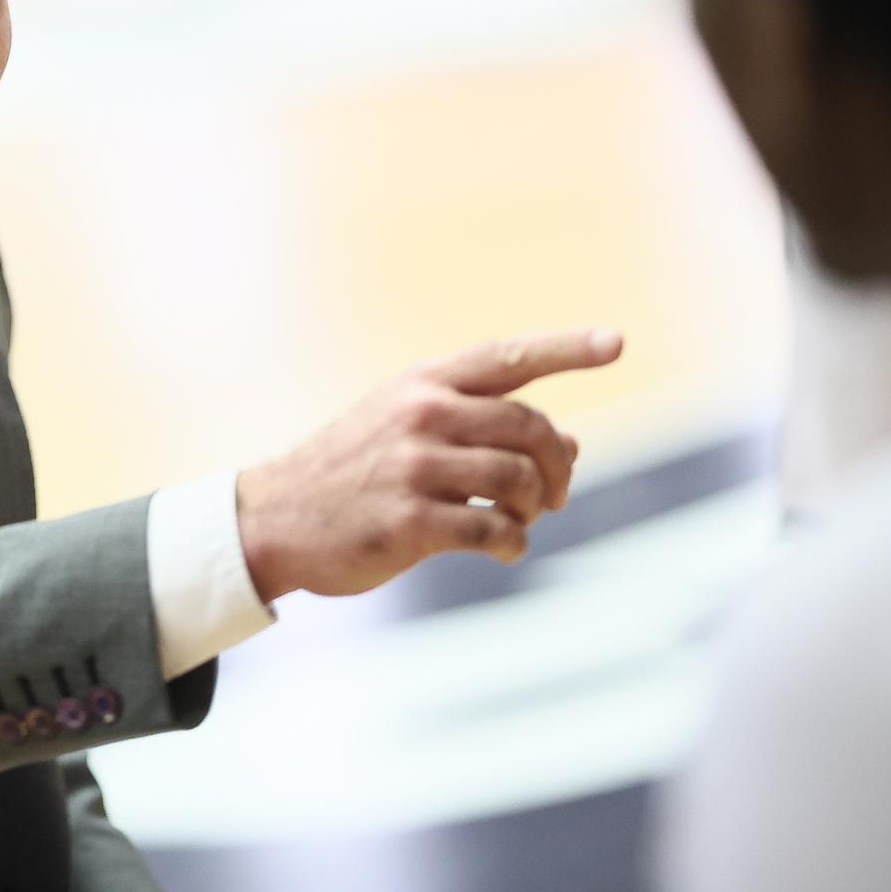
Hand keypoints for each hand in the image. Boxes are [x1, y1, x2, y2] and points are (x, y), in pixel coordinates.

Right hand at [236, 328, 623, 600]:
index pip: (508, 357)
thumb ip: (480, 426)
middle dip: (557, 465)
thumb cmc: (352, 473)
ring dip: (532, 509)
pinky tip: (501, 549)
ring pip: (518, 479)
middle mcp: (421, 414)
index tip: (615, 342)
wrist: (275, 518)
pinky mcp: (410, 519)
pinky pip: (494, 529)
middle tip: (554, 496)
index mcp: (422, 383)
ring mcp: (414, 466)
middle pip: (530, 426)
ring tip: (516, 523)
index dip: (566, 348)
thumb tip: (573, 444)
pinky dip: (511, 543)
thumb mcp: (405, 428)